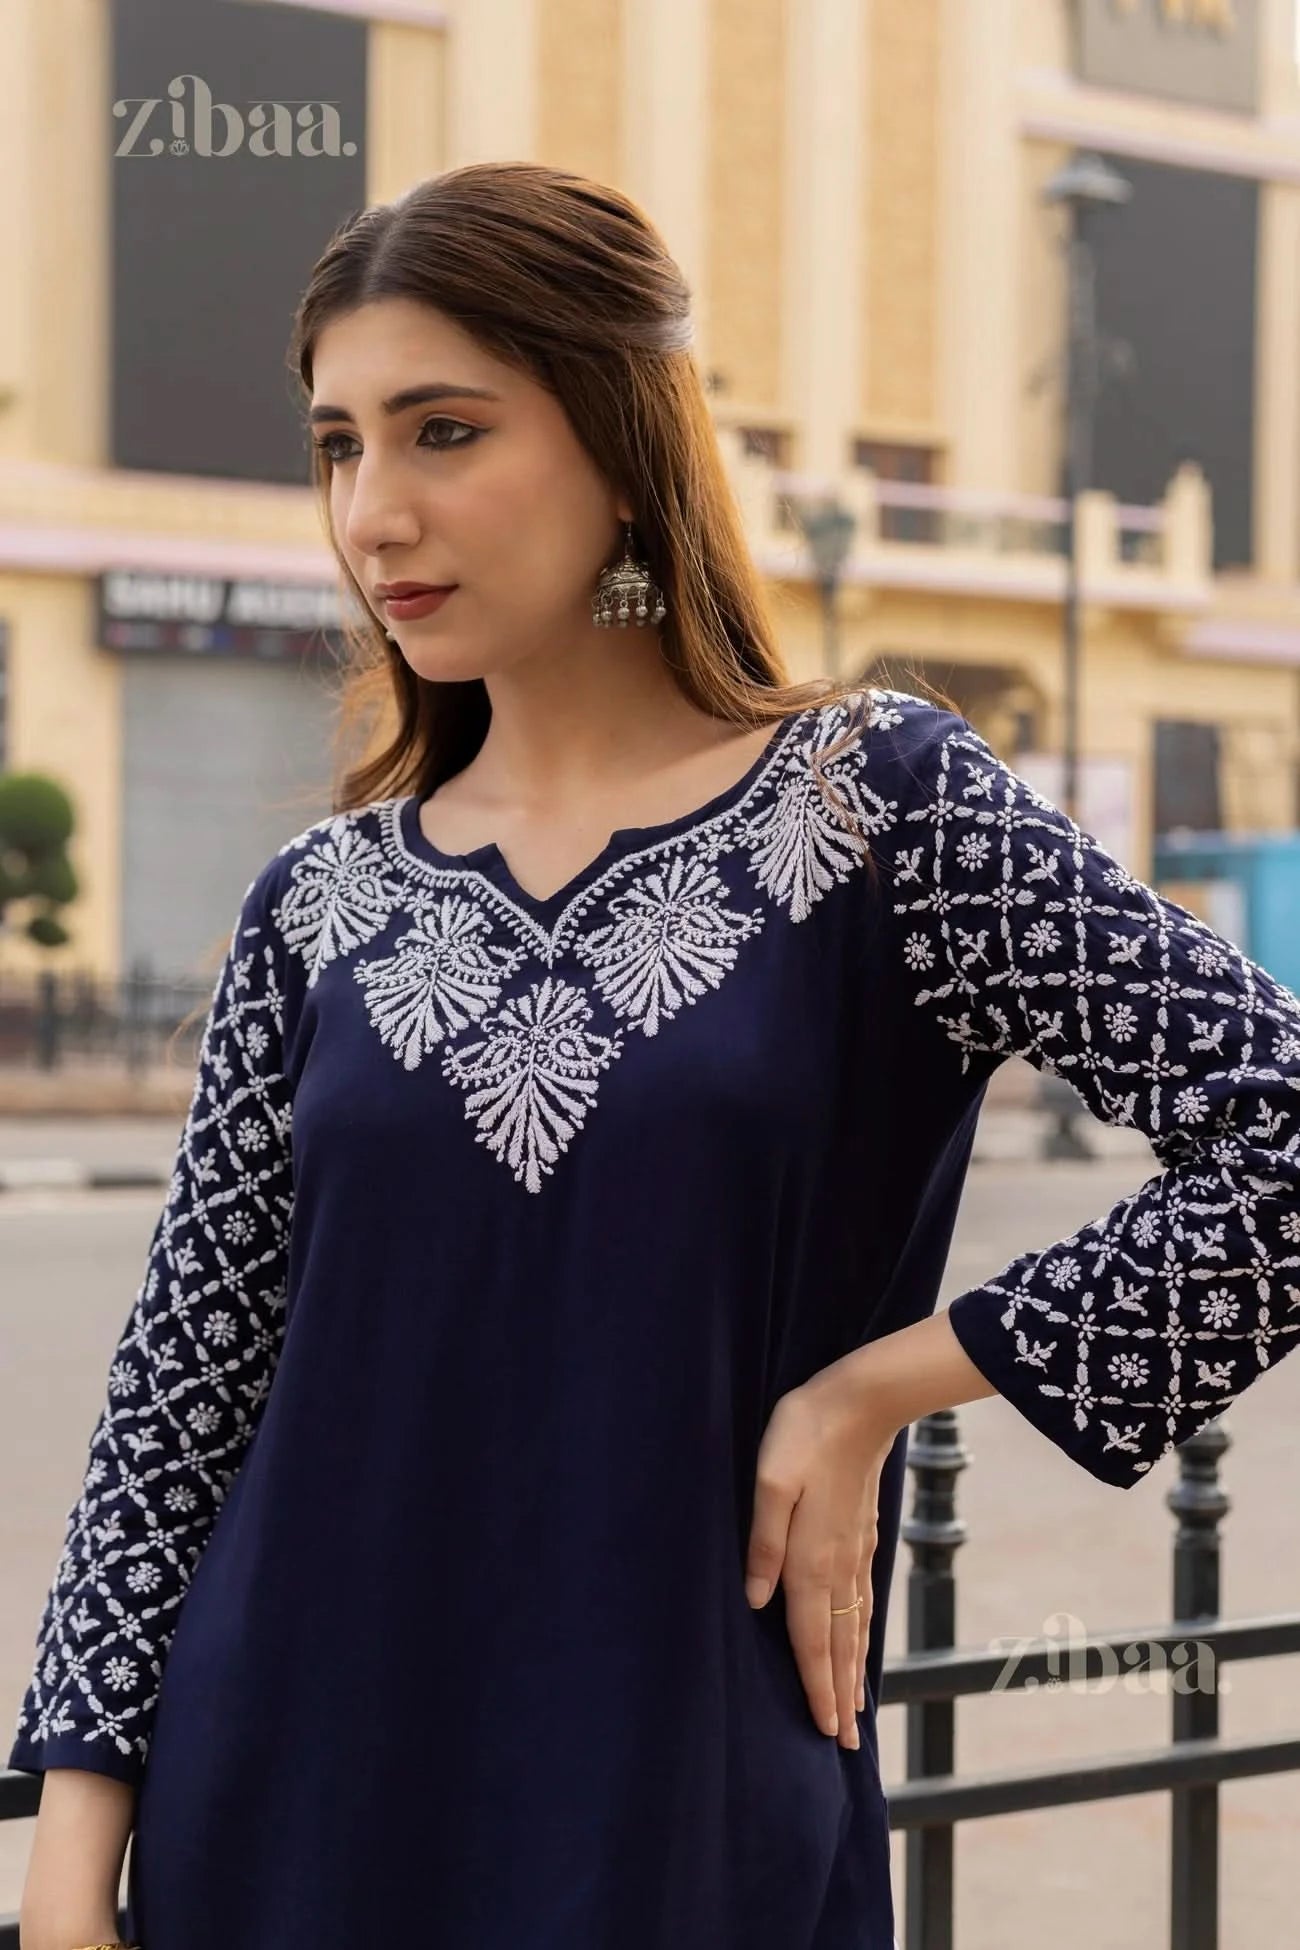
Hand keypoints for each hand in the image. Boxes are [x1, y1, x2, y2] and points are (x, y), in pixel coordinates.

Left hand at [744, 1349, 899, 1748]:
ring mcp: (855, 1553)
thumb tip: (757, 1601)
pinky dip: (863, 1633)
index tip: (824, 1732)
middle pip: (838, 1644)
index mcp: (810, 1559)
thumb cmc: (805, 1434)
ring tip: (856, 1710)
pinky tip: (861, 1641)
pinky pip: (864, 1601)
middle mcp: (838, 1566)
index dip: (816, 1686)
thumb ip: (762, 1541)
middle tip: (846, 1744)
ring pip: (855, 1626)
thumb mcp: (769, 1480)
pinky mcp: (862, 1536)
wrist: (862, 1401)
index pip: (810, 1638)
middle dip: (839, 1696)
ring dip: (854, 1670)